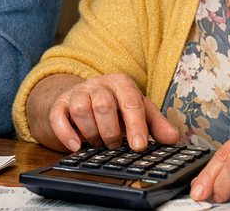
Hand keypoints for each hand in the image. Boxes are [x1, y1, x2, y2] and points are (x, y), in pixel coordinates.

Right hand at [49, 73, 179, 151]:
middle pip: (103, 105)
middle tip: (115, 145)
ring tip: (99, 144)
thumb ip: (156, 124)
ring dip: (91, 133)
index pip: (131, 102)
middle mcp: (99, 84)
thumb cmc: (117, 107)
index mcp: (122, 83)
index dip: (136, 126)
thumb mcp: (139, 112)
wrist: (86, 99)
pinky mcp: (60, 104)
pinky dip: (66, 134)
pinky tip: (76, 147)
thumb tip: (172, 138)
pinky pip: (57, 116)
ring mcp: (77, 92)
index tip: (138, 146)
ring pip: (81, 110)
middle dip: (110, 131)